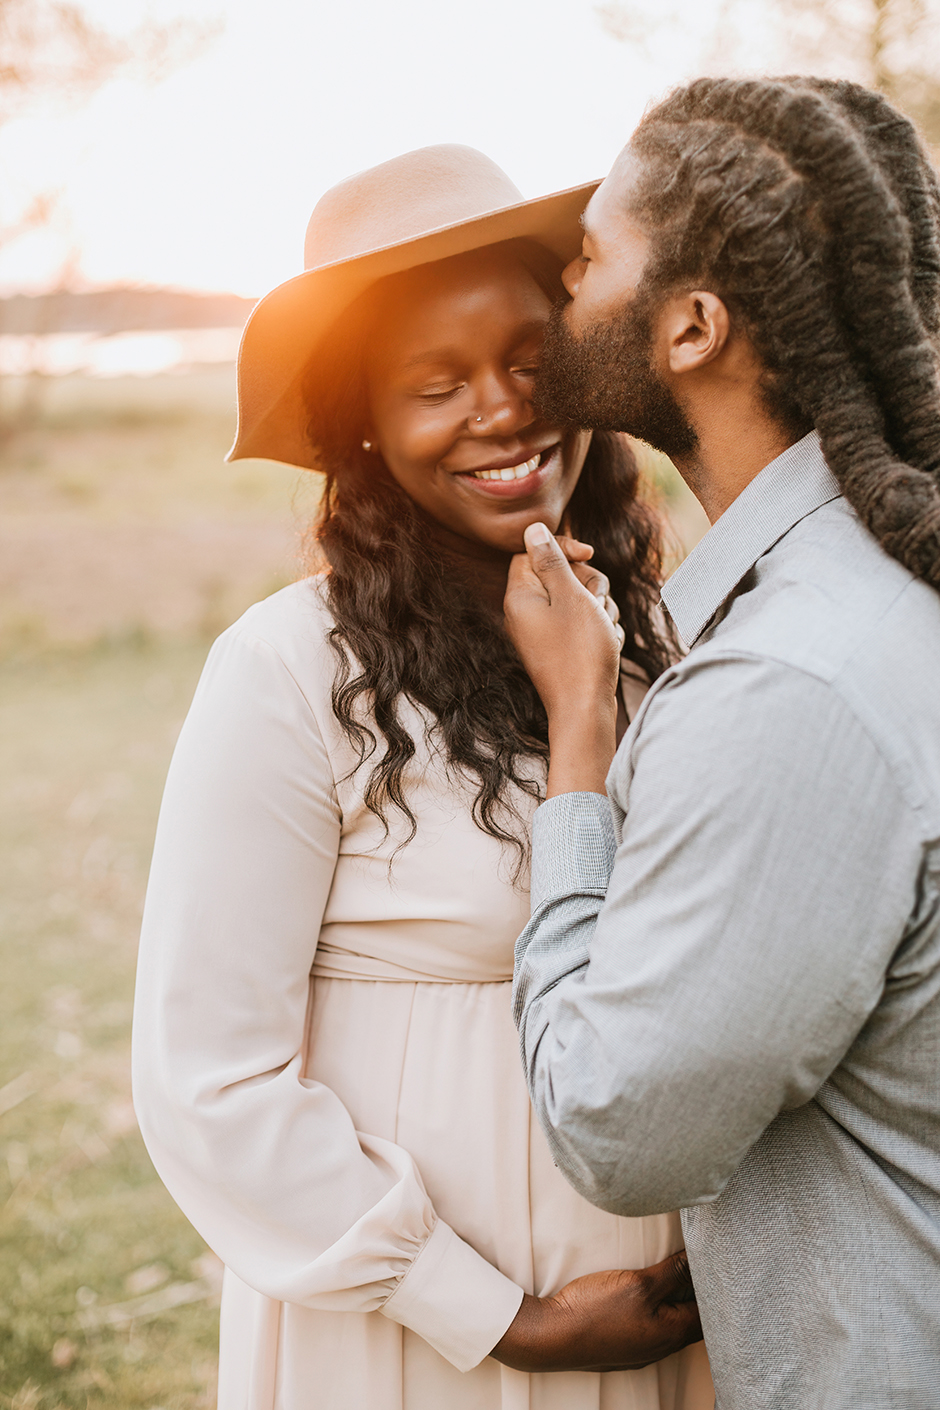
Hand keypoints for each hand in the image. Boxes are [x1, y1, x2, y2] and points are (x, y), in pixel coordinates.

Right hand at [491, 1249, 702, 1372]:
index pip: (709, 1310)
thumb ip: (672, 1272)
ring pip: (671, 1322)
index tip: (716, 1261)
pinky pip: (651, 1327)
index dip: (714, 1285)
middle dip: (697, 1292)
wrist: (552, 1336)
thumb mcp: (638, 1283)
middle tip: (697, 1263)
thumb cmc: (595, 1311)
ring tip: (674, 1272)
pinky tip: (645, 1294)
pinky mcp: (624, 1345)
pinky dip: (657, 1309)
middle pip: (692, 1318)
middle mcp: (662, 1346)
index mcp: (672, 1333)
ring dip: (675, 1300)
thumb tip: (698, 1260)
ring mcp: (642, 1348)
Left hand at [504, 523, 621, 795]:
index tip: (589, 553)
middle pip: (561, 574)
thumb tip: (532, 529)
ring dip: (599, 607)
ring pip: (578, 598)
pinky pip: (584, 623)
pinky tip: (605, 644)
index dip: (563, 548)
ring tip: (603, 629)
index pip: (534, 552)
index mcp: (520, 597)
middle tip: (596, 605)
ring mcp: (544, 632)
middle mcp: (526, 613)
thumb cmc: (579, 653)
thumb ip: (552, 560)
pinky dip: (599, 628)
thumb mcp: (571, 596)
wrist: (586, 709)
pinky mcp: (561, 647)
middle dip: (588, 583)